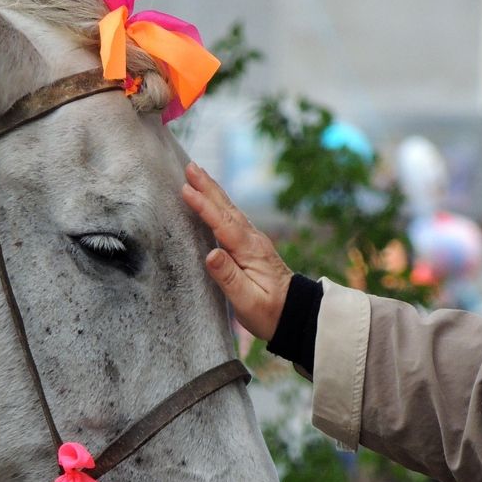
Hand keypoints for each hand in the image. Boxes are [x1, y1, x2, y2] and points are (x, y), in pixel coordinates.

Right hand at [182, 162, 292, 341]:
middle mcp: (253, 241)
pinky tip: (214, 200)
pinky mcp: (252, 246)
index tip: (185, 189)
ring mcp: (254, 241)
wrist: (295, 314)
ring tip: (198, 174)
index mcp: (250, 252)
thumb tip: (210, 254)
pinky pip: (232, 219)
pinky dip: (220, 205)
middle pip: (227, 209)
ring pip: (230, 211)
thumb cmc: (269, 313)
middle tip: (190, 166)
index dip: (203, 206)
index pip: (222, 224)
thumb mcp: (247, 301)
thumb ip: (228, 277)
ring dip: (214, 191)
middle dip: (208, 187)